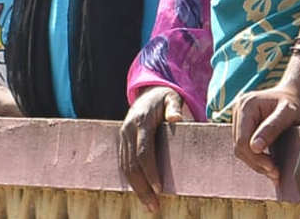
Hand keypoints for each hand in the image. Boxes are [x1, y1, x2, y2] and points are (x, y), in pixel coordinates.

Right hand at [119, 86, 184, 211]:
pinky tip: (141, 193)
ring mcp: (123, 138)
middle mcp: (128, 131)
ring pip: (126, 169)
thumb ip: (174, 107)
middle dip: (142, 188)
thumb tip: (176, 118)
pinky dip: (131, 181)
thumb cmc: (164, 97)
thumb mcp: (172, 97)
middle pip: (132, 165)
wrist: (147, 93)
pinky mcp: (122, 143)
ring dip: (136, 189)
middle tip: (154, 206)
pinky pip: (124, 166)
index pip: (143, 151)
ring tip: (149, 206)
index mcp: (141, 122)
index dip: (150, 171)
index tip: (160, 187)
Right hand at [231, 82, 299, 182]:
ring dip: (256, 163)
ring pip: (240, 149)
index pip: (242, 140)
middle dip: (257, 163)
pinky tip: (269, 164)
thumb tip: (254, 147)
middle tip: (275, 174)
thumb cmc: (293, 103)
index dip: (255, 158)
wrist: (294, 96)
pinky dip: (255, 158)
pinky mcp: (242, 126)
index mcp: (246, 105)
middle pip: (239, 146)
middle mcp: (237, 110)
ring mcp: (238, 118)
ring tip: (274, 171)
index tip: (273, 168)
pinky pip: (244, 147)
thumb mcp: (288, 113)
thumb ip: (272, 128)